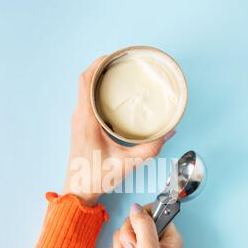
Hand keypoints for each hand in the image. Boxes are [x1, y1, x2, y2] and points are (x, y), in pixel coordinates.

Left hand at [63, 57, 175, 205]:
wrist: (79, 191)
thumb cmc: (97, 178)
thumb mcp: (128, 163)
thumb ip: (151, 148)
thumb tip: (170, 131)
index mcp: (86, 120)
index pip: (86, 80)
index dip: (99, 63)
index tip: (117, 55)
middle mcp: (79, 116)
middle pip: (85, 80)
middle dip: (104, 66)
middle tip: (124, 62)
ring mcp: (78, 121)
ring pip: (85, 89)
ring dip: (100, 78)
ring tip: (120, 73)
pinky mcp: (81, 126)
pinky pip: (86, 100)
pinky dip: (98, 91)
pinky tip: (114, 94)